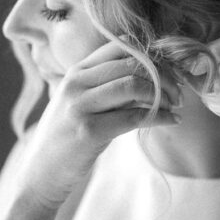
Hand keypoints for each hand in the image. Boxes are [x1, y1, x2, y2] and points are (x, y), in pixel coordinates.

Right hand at [19, 41, 180, 207]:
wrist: (40, 173)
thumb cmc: (67, 138)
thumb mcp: (81, 103)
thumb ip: (109, 87)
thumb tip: (155, 76)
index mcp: (76, 72)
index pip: (121, 46)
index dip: (152, 54)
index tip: (170, 69)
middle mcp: (76, 83)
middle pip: (132, 63)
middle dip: (164, 75)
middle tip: (179, 90)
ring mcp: (80, 106)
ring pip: (134, 85)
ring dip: (164, 94)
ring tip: (176, 105)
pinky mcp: (88, 131)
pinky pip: (135, 116)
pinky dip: (161, 117)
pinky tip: (173, 120)